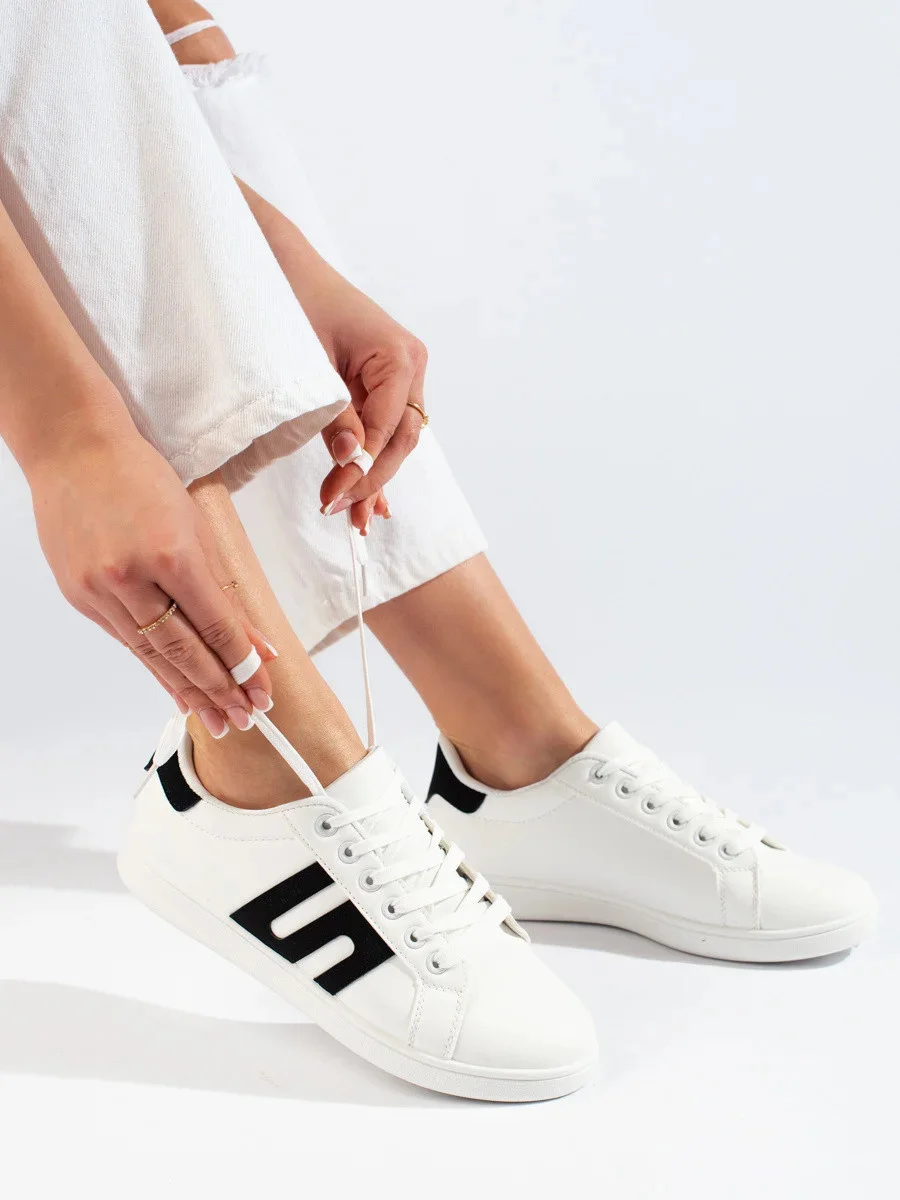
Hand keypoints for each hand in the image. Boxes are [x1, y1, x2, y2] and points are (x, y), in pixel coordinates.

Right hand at [29, 429, 274, 736]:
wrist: (74, 451)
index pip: (216, 625)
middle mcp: (131, 577)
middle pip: (184, 650)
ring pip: (152, 654)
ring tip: (217, 719)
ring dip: (189, 691)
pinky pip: (126, 642)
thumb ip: (225, 590)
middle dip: (219, 690)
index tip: (263, 690)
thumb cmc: (141, 477)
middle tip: (246, 718)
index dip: (242, 664)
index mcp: (171, 552)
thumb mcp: (197, 526)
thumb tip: (256, 641)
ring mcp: (100, 590)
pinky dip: (155, 668)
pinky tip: (177, 690)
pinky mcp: (80, 597)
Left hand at [293, 256, 427, 532]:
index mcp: (399, 356)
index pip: (387, 428)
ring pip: (395, 439)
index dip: (363, 468)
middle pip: (400, 439)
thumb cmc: (294, 299)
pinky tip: (372, 502)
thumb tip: (351, 460)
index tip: (333, 497)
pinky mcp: (383, 382)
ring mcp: (401, 375)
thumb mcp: (309, 363)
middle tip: (339, 511)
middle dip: (372, 479)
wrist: (283, 263)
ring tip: (355, 520)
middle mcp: (411, 366)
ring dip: (374, 477)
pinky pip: (383, 428)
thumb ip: (333, 414)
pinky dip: (373, 460)